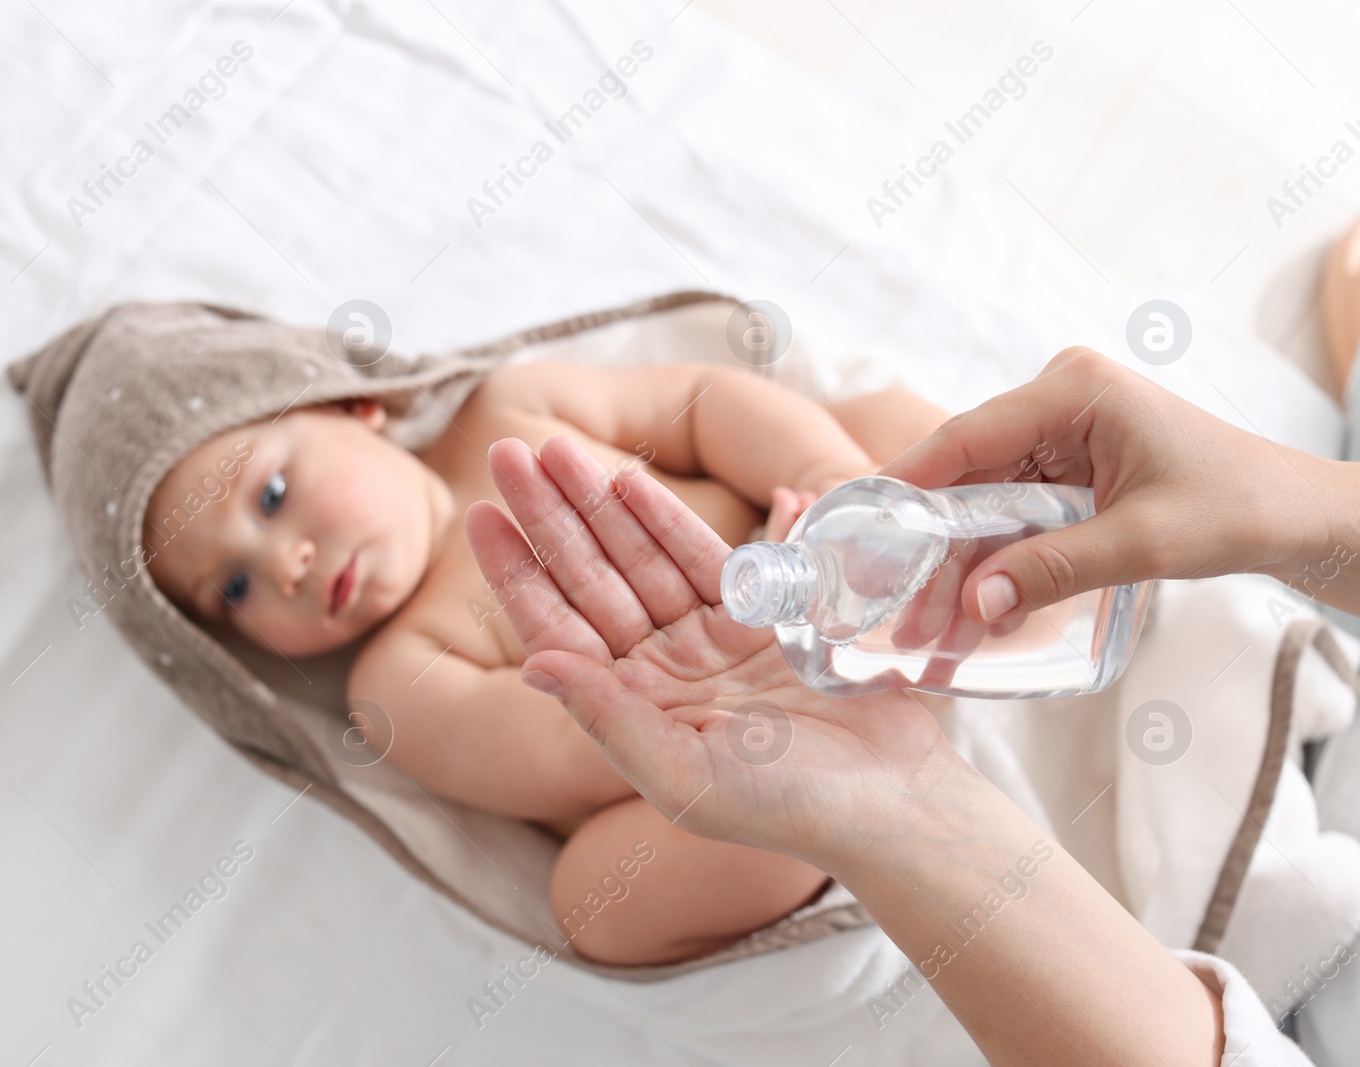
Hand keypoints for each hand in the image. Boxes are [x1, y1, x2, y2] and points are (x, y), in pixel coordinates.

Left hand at [465, 436, 953, 866]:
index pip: (554, 628)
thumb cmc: (784, 807)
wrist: (889, 801)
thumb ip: (608, 719)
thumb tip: (532, 665)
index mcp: (626, 711)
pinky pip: (700, 558)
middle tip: (508, 453)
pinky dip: (665, 519)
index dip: (515, 570)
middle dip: (548, 517)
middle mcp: (655, 672)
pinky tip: (629, 479)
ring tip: (558, 450)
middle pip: (588, 580)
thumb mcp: (683, 775)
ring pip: (636, 560)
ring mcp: (703, 642)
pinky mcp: (755, 619)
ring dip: (596, 504)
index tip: (479, 513)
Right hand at [884, 347, 1349, 621]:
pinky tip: (977, 617)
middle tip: (898, 614)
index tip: (855, 528)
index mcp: (1074, 392)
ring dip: (960, 569)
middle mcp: (1058, 402)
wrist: (1297, 518)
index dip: (905, 485)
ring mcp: (1060, 435)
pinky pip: (1011, 517)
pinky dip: (995, 566)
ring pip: (982, 505)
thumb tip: (975, 603)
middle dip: (934, 552)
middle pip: (966, 479)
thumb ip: (1057, 569)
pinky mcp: (1067, 469)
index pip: (965, 438)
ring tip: (930, 635)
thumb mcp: (1147, 544)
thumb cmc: (1239, 508)